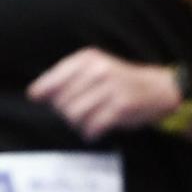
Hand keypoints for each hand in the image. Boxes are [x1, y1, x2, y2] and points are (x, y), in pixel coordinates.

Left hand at [27, 47, 180, 140]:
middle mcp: (98, 71)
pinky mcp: (121, 106)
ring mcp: (110, 88)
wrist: (159, 88)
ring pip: (73, 115)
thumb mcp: (92, 68)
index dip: (42, 91)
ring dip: (76, 124)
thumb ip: (63, 78)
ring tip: (85, 121)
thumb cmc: (118, 80)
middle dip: (63, 111)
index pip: (52, 79)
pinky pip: (92, 125)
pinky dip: (90, 132)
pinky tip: (93, 131)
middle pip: (60, 101)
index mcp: (87, 59)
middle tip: (75, 112)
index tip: (36, 98)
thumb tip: (33, 94)